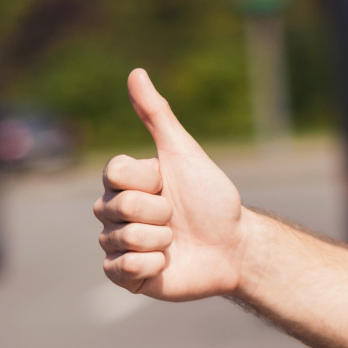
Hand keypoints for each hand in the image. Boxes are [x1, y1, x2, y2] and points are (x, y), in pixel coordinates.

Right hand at [92, 68, 246, 299]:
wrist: (234, 246)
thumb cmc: (211, 198)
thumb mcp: (184, 153)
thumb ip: (156, 114)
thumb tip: (136, 71)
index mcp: (124, 182)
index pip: (114, 173)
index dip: (148, 179)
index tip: (168, 183)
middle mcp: (114, 212)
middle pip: (117, 206)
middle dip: (159, 211)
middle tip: (177, 216)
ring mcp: (117, 244)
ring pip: (120, 238)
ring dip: (159, 239)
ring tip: (175, 240)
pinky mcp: (124, 275)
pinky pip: (119, 269)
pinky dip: (151, 264)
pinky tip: (167, 262)